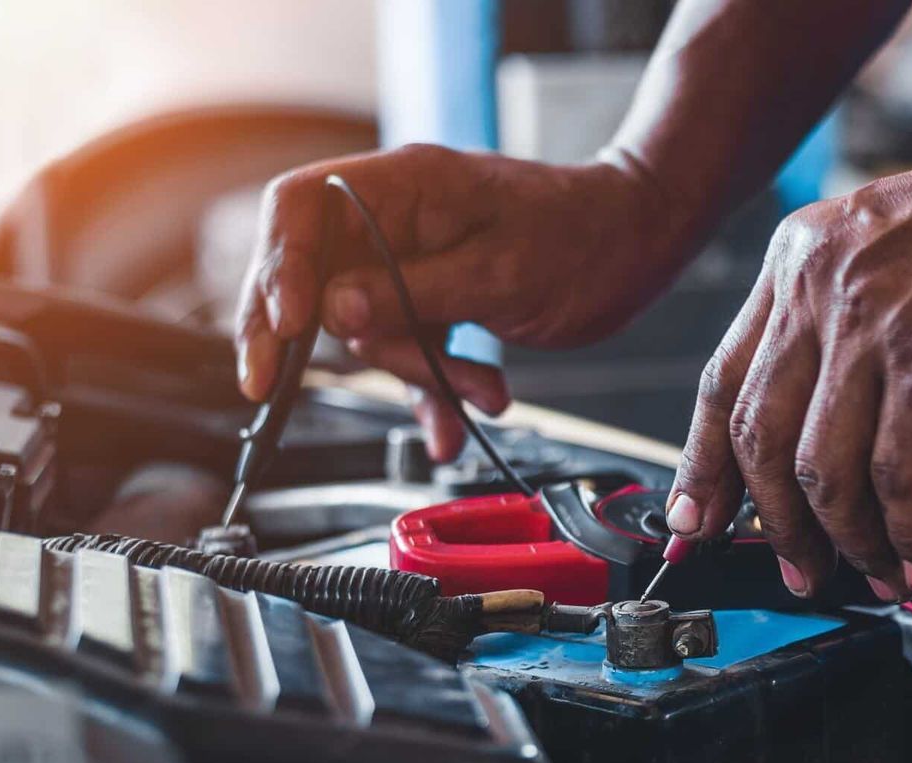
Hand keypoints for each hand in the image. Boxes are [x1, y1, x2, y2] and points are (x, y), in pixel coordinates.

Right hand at [235, 144, 694, 458]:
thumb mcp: (500, 275)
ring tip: (484, 394)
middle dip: (313, 338)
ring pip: (368, 328)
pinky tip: (451, 430)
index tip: (287, 326)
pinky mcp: (434, 299)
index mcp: (403, 184)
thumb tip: (332, 315)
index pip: (301, 209)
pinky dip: (432, 391)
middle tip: (270, 389)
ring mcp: (412, 259)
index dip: (278, 266)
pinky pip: (409, 348)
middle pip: (314, 274)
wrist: (640, 244)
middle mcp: (396, 217)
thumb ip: (412, 295)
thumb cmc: (585, 239)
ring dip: (416, 375)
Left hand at [665, 129, 911, 599]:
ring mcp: (872, 322)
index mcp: (798, 261)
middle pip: (760, 439)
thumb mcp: (890, 256)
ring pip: (824, 470)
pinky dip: (910, 532)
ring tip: (885, 574)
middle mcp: (819, 287)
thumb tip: (831, 435)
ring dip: (854, 543)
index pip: (721, 382)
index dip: (703, 467)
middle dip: (779, 526)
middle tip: (803, 572)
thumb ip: (846, 329)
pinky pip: (898, 475)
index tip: (696, 522)